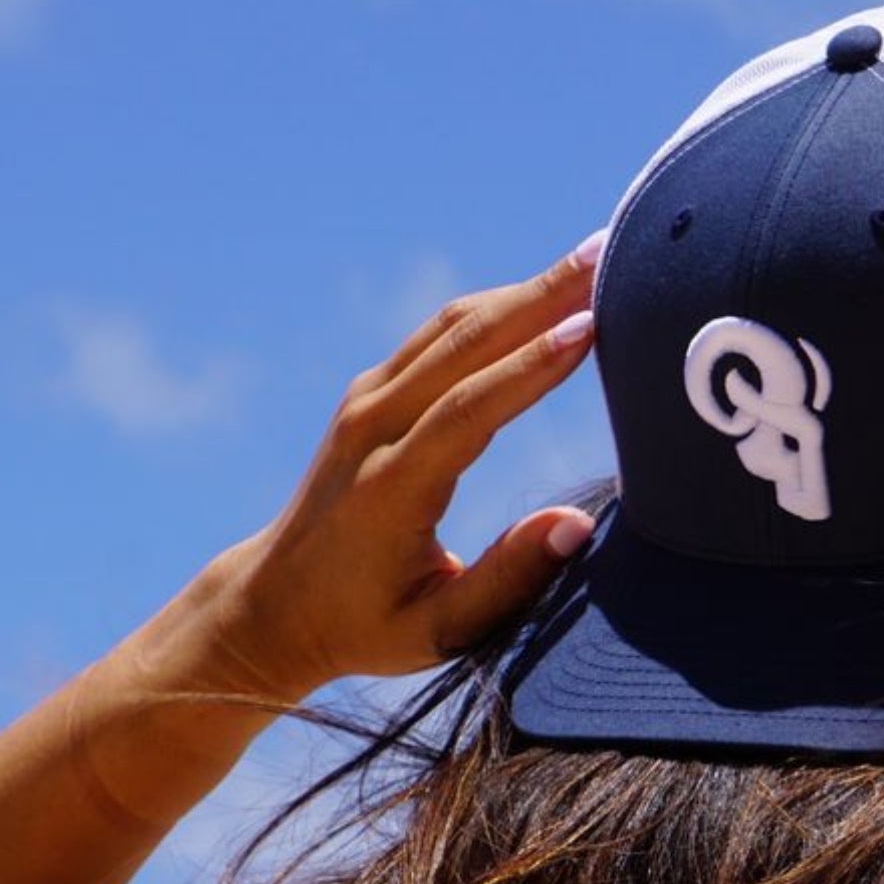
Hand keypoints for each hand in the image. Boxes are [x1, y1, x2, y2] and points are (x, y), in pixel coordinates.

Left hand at [208, 239, 603, 695]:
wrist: (275, 605)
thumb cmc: (366, 627)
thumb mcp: (438, 631)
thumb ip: (507, 581)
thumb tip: (576, 525)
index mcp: (390, 488)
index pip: (469, 410)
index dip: (532, 368)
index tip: (592, 325)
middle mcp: (373, 429)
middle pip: (463, 344)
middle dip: (540, 295)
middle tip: (607, 252)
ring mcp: (366, 403)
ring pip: (452, 328)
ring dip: (523, 289)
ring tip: (591, 259)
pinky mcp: (370, 394)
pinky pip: (439, 336)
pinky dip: (496, 308)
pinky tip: (544, 293)